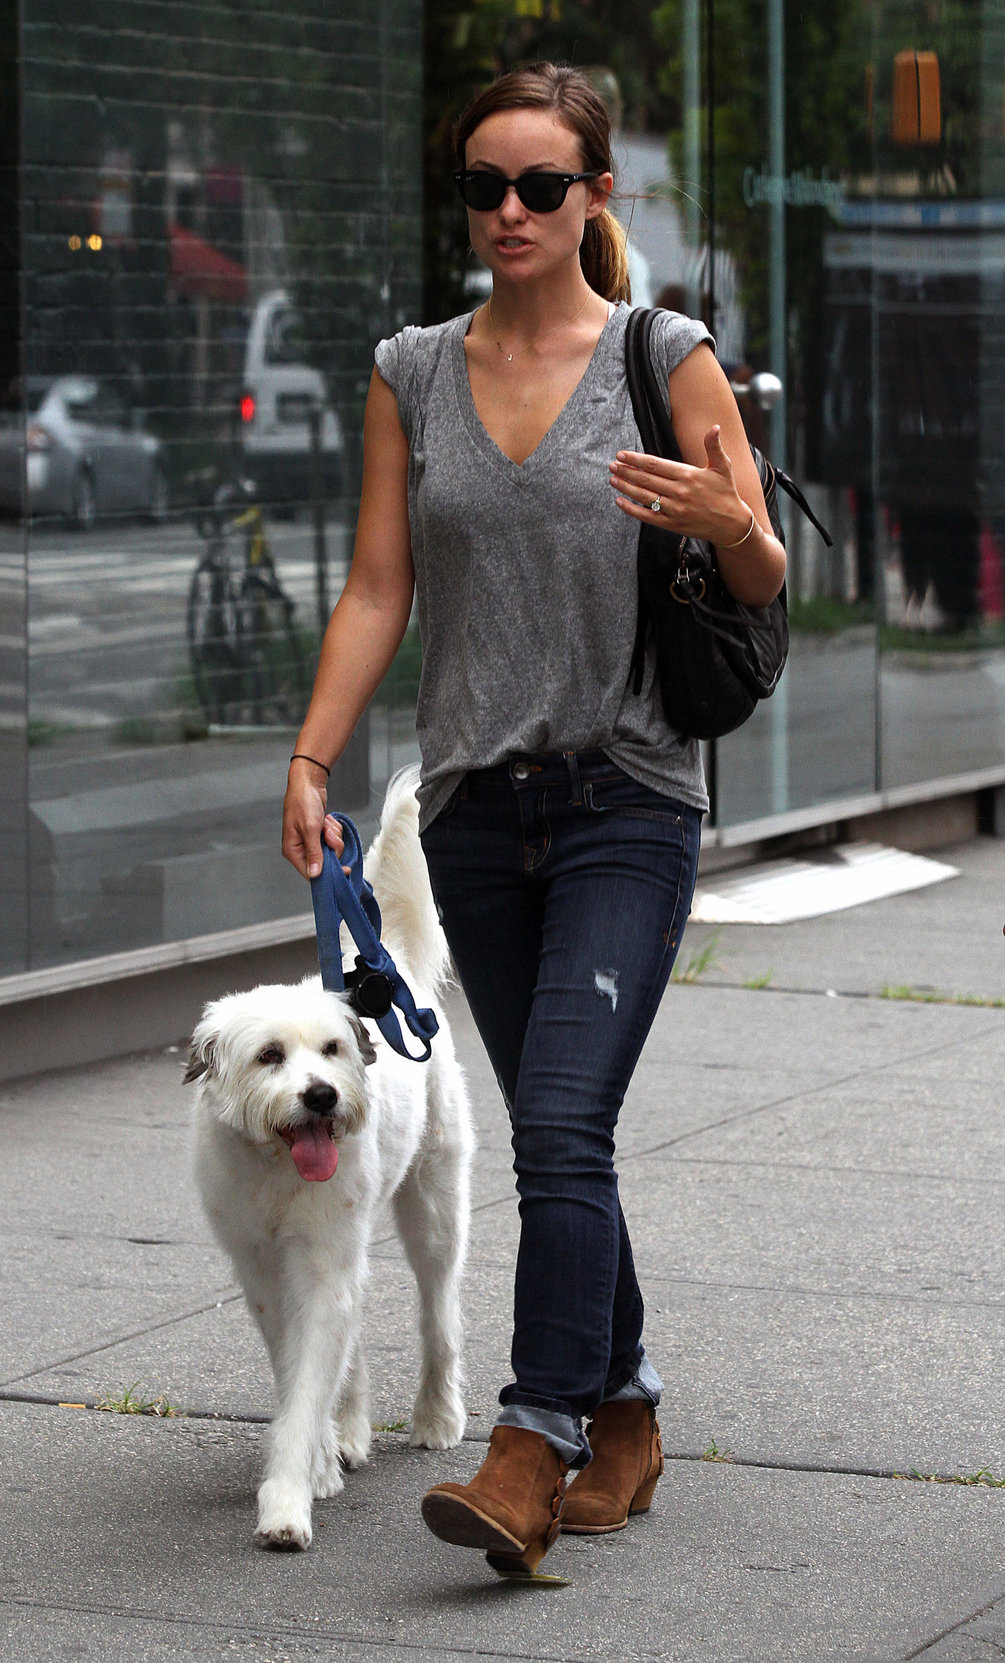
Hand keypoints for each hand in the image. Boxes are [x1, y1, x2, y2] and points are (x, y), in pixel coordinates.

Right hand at [282, 762, 336, 879]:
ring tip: (325, 823)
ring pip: (331, 849)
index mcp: (292, 851)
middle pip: (325, 861)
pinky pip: (333, 839)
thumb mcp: (310, 829)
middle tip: (327, 832)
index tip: (345, 869)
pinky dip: (333, 829)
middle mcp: (300, 849)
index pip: (310, 873)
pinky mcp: (318, 834)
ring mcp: (310, 841)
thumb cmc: (303, 802)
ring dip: (333, 835)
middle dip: (332, 846)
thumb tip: (315, 874)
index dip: (328, 872)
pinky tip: (326, 820)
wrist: (308, 783)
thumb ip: (314, 853)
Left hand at [609, 426, 751, 546]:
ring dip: (626, 487)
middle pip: (646, 479)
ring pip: (644, 497)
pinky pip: (647, 516)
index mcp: (688, 475)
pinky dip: (631, 509)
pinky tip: (620, 501)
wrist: (731, 524)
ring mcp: (674, 510)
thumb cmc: (726, 492)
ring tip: (612, 479)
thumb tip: (715, 427)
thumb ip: (714, 447)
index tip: (622, 455)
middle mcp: (679, 492)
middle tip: (612, 465)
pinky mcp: (672, 524)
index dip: (636, 459)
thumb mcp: (723, 467)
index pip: (656, 465)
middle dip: (626, 471)